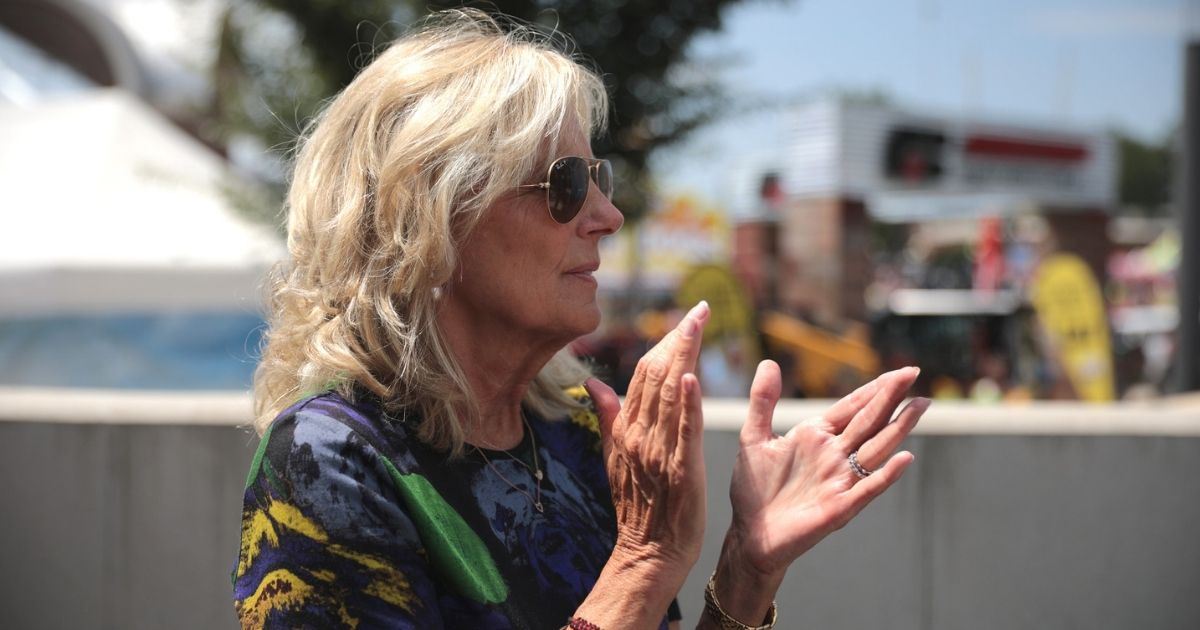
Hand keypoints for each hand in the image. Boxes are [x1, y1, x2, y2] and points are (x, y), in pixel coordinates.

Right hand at [585, 301, 710, 571]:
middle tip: (699, 311)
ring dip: (685, 357)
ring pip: (670, 395)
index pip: (642, 376)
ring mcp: (660, 451)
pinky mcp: (681, 469)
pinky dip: (687, 403)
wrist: (648, 552)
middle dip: (679, 340)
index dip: (663, 344)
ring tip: (697, 326)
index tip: (684, 319)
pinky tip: (690, 377)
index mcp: (626, 430)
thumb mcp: (615, 458)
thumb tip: (593, 384)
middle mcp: (640, 435)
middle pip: (656, 377)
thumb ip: (608, 417)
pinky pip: (684, 430)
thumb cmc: (638, 507)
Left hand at [726, 361, 927, 579]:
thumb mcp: (753, 438)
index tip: (900, 371)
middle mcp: (834, 455)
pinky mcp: (839, 507)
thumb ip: (762, 401)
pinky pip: (867, 488)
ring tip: (920, 405)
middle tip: (915, 372)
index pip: (853, 407)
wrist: (749, 533)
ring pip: (876, 449)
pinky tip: (904, 458)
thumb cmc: (752, 488)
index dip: (875, 388)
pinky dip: (886, 475)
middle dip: (891, 397)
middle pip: (869, 421)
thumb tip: (769, 362)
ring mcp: (840, 480)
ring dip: (898, 428)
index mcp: (817, 436)